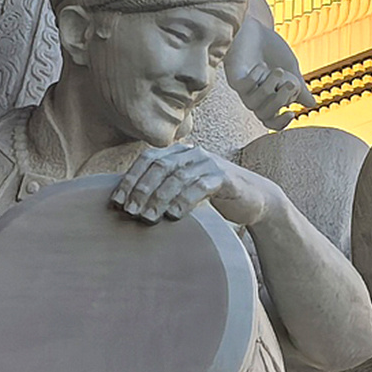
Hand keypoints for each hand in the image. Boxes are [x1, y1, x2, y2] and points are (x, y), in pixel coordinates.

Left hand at [111, 144, 281, 226]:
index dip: (130, 179)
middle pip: (159, 167)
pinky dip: (184, 200)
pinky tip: (174, 215)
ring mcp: (209, 163)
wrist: (254, 198)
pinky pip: (200, 186)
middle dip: (141, 189)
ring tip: (148, 217)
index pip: (147, 160)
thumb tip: (128, 204)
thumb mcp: (185, 187)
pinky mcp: (224, 178)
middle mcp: (192, 153)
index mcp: (178, 153)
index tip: (116, 201)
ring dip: (159, 198)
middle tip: (130, 211)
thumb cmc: (213, 195)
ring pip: (177, 177)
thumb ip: (163, 187)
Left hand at [228, 22, 315, 128]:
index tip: (292, 113)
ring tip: (276, 70)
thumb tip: (311, 104)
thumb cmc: (270, 47)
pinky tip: (259, 66)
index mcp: (268, 96)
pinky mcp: (234, 77)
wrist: (255, 27)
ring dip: (270, 87)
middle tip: (290, 83)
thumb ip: (298, 86)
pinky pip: (245, 87)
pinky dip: (256, 77)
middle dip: (279, 101)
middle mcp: (253, 95)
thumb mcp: (290, 67)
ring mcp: (242, 87)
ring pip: (253, 103)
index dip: (280, 123)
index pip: (270, 120)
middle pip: (263, 115)